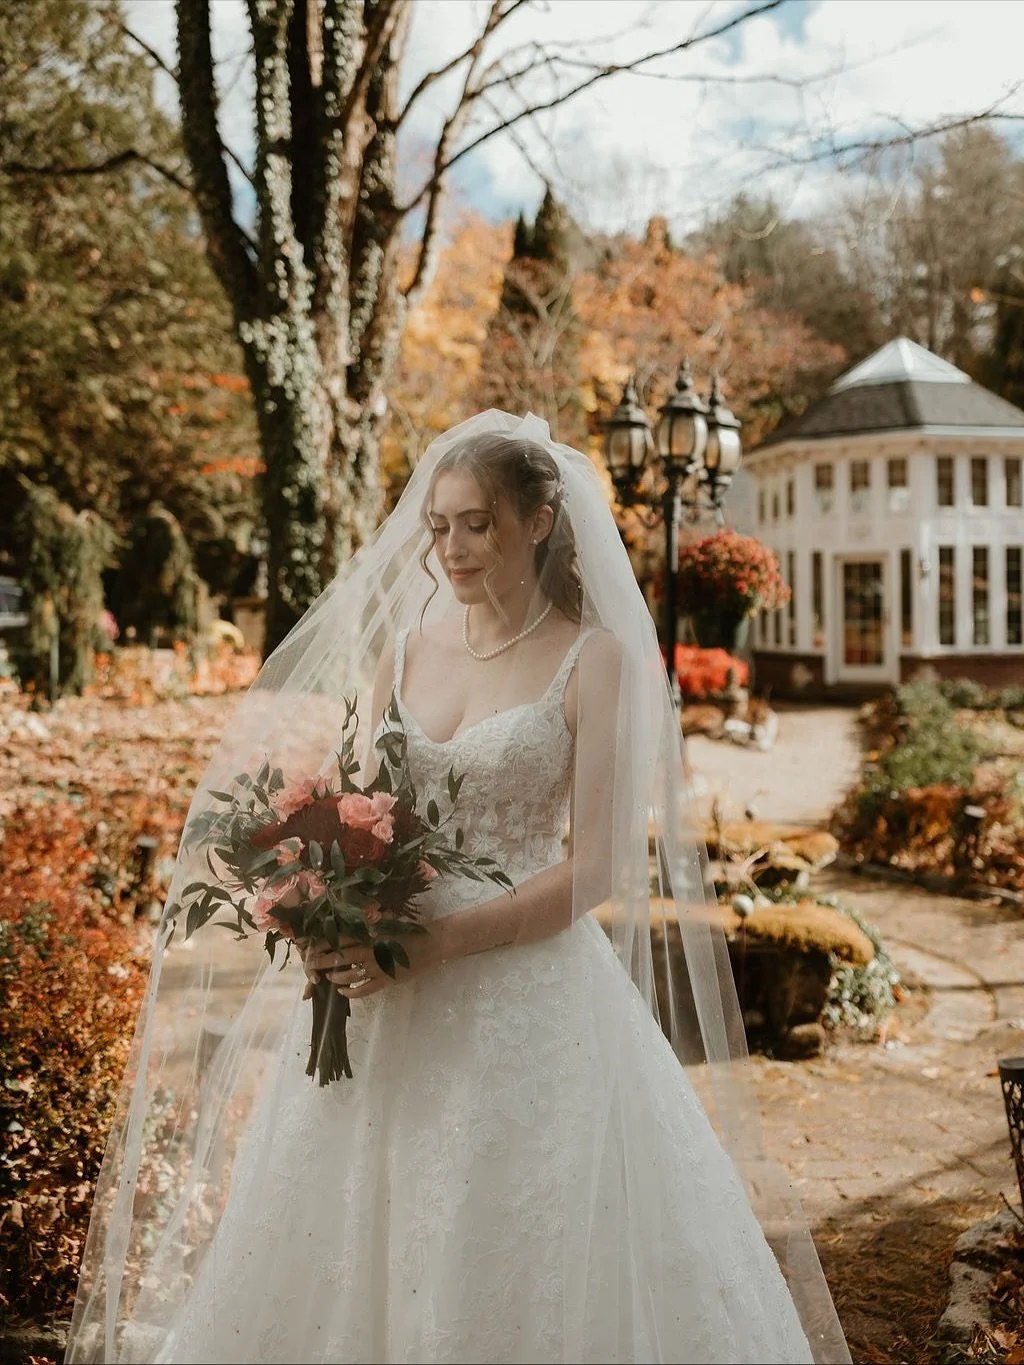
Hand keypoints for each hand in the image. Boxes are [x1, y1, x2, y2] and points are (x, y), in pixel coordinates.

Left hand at [300, 930, 443, 999]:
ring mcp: (377, 968)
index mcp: (369, 935)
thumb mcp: (387, 921)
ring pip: (348, 976)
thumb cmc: (408, 930)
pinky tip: (342, 991)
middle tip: (309, 966)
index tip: (309, 946)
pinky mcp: (385, 981)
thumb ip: (370, 921)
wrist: (430, 945)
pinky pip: (363, 990)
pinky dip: (350, 992)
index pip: (340, 938)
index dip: (322, 943)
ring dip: (335, 977)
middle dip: (321, 962)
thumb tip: (353, 915)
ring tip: (327, 978)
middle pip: (339, 958)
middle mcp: (370, 951)